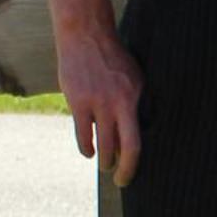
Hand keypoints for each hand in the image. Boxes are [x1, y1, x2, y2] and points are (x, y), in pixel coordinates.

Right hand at [56, 26, 143, 187]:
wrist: (87, 38)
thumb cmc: (113, 59)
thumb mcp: (134, 76)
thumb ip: (136, 100)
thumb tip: (138, 127)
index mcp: (136, 95)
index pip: (138, 137)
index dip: (135, 161)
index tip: (132, 171)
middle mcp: (120, 102)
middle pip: (123, 146)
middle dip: (122, 168)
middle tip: (121, 179)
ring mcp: (98, 103)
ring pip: (102, 144)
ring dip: (104, 160)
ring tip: (105, 166)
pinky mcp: (78, 102)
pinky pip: (82, 134)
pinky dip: (86, 147)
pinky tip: (89, 153)